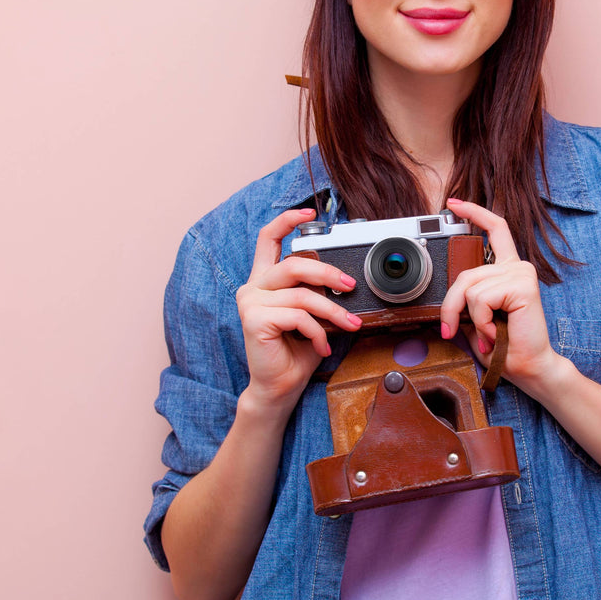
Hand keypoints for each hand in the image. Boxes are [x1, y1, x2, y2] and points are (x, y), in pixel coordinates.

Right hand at [235, 208, 362, 416]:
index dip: (287, 220)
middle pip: (294, 264)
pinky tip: (322, 345)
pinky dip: (317, 331)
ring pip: (302, 294)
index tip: (309, 212)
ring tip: (348, 325)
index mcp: (266, 281)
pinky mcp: (254, 319)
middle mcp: (254, 287)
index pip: (269, 239)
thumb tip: (346, 279)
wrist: (280, 388)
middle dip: (328, 273)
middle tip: (350, 286)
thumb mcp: (313, 315)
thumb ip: (319, 293)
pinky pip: (298, 316)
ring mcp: (251, 302)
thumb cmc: (297, 352)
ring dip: (332, 310)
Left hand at [438, 197, 563, 390]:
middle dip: (451, 306)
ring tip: (488, 334)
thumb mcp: (476, 318)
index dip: (474, 213)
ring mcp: (521, 273)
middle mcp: (517, 267)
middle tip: (452, 330)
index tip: (454, 203)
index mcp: (508, 270)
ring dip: (471, 318)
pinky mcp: (522, 284)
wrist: (528, 368)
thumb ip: (466, 298)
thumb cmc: (504, 347)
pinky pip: (481, 298)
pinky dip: (481, 321)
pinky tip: (495, 332)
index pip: (494, 230)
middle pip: (465, 274)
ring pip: (470, 288)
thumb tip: (446, 294)